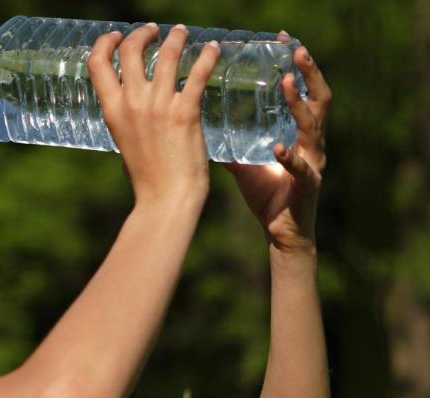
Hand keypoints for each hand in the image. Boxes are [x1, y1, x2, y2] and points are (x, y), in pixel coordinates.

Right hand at [88, 23, 221, 206]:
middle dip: (141, 34)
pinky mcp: (186, 112)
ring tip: (181, 33)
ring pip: (167, 54)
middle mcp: (132, 103)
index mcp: (112, 111)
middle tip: (154, 31)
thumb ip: (128, 119)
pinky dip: (207, 56)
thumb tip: (135, 108)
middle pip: (130, 51)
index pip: (97, 64)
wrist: (166, 197)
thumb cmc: (147, 177)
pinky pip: (198, 73)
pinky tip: (213, 49)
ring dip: (175, 38)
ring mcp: (159, 106)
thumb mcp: (124, 142)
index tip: (117, 35)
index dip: (105, 42)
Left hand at [224, 32, 331, 255]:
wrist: (281, 235)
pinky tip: (278, 146)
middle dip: (310, 73)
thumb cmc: (267, 197)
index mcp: (300, 134)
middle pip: (319, 99)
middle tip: (297, 51)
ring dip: (299, 104)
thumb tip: (200, 127)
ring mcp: (313, 163)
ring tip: (287, 84)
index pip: (304, 92)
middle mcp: (312, 143)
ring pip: (314, 126)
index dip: (299, 67)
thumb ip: (230, 145)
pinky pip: (301, 167)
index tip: (287, 41)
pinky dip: (289, 156)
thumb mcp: (244, 164)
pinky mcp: (308, 185)